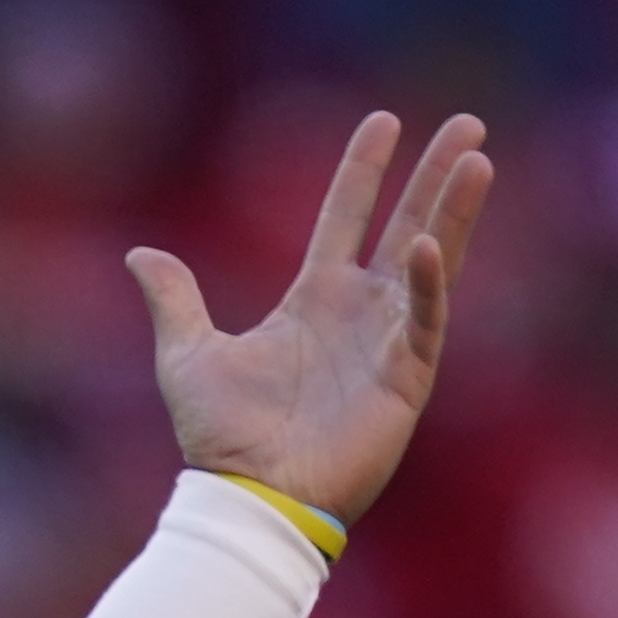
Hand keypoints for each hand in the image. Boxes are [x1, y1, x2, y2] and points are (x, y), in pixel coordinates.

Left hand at [131, 111, 494, 526]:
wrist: (248, 496)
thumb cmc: (221, 438)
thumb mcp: (186, 356)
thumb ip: (173, 300)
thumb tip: (139, 254)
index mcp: (313, 300)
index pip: (345, 218)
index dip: (364, 171)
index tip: (385, 121)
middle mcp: (359, 313)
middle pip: (406, 226)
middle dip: (435, 177)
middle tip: (467, 125)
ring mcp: (388, 343)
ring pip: (432, 263)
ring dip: (455, 213)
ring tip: (479, 161)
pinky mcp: (405, 380)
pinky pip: (423, 323)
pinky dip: (428, 286)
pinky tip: (430, 244)